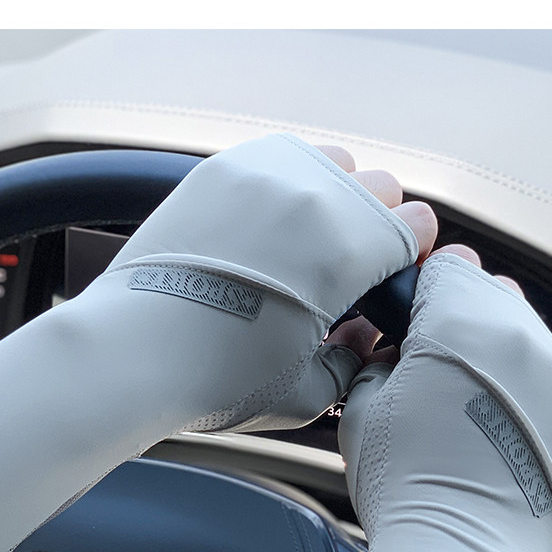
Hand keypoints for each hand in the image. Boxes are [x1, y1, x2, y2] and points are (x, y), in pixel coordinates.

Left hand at [93, 134, 437, 433]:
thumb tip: (365, 337)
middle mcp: (314, 196)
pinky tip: (267, 226)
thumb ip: (355, 359)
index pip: (417, 223)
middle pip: (380, 186)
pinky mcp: (220, 170)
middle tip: (350, 266)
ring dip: (335, 195)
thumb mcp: (308, 393)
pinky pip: (279, 157)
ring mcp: (265, 174)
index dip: (411, 256)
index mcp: (349, 248)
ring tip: (308, 240)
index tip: (391, 278)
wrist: (134, 353)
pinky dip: (287, 183)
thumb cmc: (218, 380)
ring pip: (332, 161)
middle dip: (378, 224)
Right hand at [338, 243, 551, 551]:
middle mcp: (522, 337)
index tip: (418, 318)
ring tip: (471, 404)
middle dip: (464, 319)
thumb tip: (398, 348)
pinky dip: (530, 389)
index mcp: (461, 324)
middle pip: (494, 294)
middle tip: (438, 366)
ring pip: (529, 334)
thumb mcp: (361, 405)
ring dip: (500, 353)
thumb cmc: (408, 487)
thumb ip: (381, 356)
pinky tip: (502, 426)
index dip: (426, 292)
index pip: (450, 267)